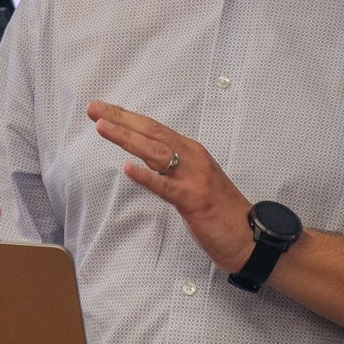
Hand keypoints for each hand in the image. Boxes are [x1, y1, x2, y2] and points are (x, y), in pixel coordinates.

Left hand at [86, 100, 253, 272]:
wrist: (249, 236)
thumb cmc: (222, 211)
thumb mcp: (195, 180)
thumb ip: (173, 167)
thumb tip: (148, 159)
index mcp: (191, 152)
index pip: (153, 128)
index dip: (126, 117)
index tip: (102, 109)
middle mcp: (192, 158)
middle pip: (151, 132)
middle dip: (120, 118)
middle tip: (93, 108)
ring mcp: (193, 178)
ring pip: (155, 152)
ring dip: (127, 138)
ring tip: (102, 127)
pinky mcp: (193, 200)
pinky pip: (166, 187)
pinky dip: (147, 176)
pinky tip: (128, 168)